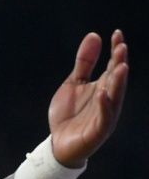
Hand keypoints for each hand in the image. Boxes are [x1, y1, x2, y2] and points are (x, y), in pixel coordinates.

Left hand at [49, 30, 128, 167]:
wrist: (57, 144)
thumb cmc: (68, 114)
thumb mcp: (73, 84)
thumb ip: (84, 63)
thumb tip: (94, 35)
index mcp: (103, 87)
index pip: (113, 66)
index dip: (116, 50)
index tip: (117, 33)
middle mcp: (108, 99)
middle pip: (116, 79)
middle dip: (120, 63)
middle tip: (121, 46)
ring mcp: (105, 115)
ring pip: (115, 97)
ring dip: (118, 82)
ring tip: (121, 65)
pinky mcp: (98, 131)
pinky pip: (104, 117)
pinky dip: (104, 106)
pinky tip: (102, 93)